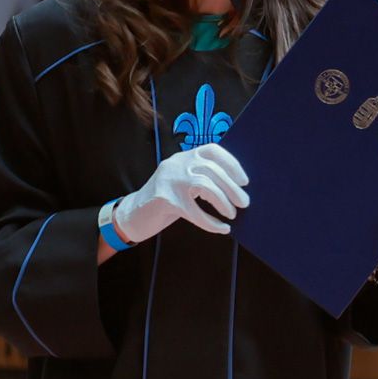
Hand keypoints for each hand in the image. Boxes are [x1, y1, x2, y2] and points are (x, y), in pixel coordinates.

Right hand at [114, 143, 249, 242]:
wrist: (132, 215)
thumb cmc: (165, 201)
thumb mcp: (183, 183)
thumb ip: (202, 179)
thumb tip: (237, 189)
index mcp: (183, 157)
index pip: (211, 150)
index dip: (231, 163)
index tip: (244, 180)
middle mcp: (176, 164)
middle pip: (212, 170)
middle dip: (232, 187)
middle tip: (244, 203)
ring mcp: (169, 180)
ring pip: (205, 185)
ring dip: (223, 201)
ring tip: (232, 214)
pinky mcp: (165, 199)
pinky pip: (195, 211)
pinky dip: (211, 222)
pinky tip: (222, 228)